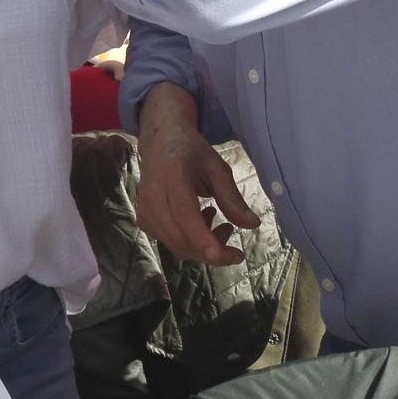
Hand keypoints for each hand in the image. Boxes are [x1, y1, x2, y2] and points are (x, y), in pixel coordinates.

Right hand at [135, 83, 259, 265]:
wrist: (160, 143)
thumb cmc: (191, 153)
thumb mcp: (217, 168)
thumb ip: (232, 198)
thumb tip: (253, 225)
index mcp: (172, 177)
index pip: (184, 213)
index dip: (201, 237)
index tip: (222, 255)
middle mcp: (152, 197)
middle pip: (181, 238)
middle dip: (213, 251)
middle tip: (234, 238)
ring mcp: (145, 212)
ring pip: (177, 246)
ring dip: (204, 246)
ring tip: (221, 223)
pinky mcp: (144, 222)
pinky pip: (171, 243)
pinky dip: (191, 242)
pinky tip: (200, 222)